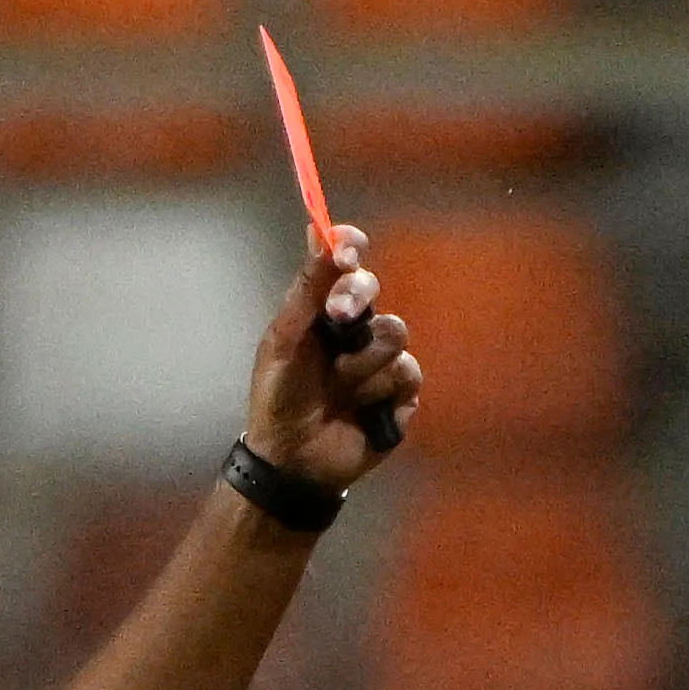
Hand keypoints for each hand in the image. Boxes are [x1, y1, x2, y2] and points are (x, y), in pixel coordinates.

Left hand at [246, 228, 418, 489]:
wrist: (294, 460)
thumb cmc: (280, 396)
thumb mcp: (285, 340)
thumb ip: (306, 288)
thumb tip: (317, 230)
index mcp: (322, 308)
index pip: (344, 263)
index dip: (349, 247)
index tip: (346, 249)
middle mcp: (355, 328)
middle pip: (374, 291)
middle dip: (355, 300)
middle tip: (337, 315)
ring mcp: (381, 361)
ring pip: (395, 336)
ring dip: (363, 363)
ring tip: (339, 390)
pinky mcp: (401, 396)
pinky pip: (408, 377)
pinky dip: (382, 393)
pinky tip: (361, 412)